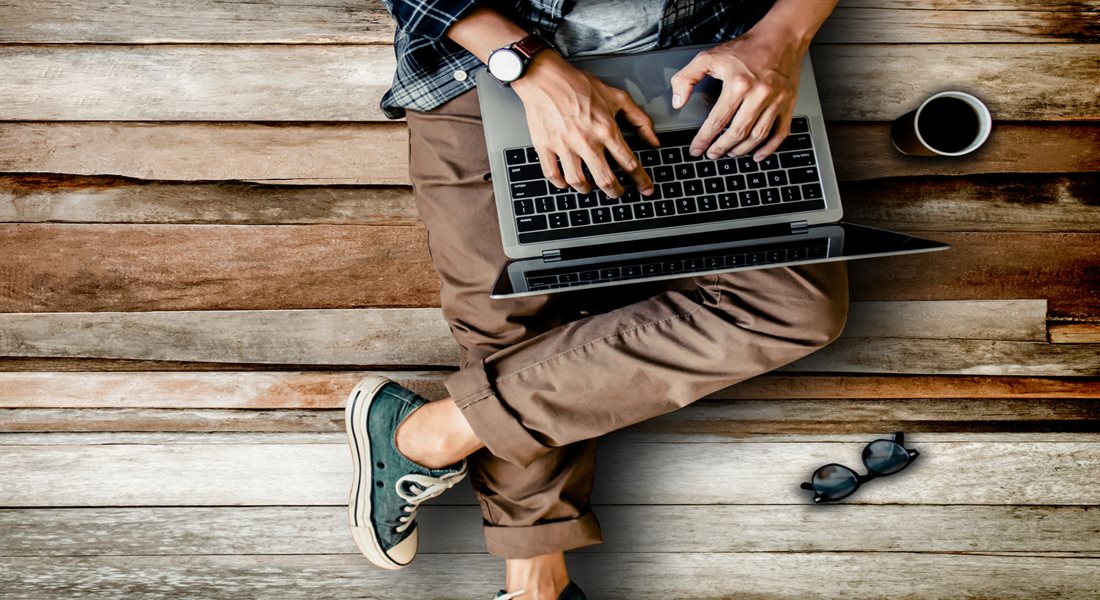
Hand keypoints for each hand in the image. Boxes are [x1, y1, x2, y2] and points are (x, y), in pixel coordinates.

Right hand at [512, 52, 659, 197]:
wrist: (545, 77)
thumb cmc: (578, 84)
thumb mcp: (617, 97)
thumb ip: (639, 119)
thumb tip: (654, 141)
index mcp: (605, 129)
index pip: (629, 163)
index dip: (641, 180)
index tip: (646, 188)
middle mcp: (586, 141)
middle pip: (605, 179)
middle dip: (615, 192)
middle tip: (618, 193)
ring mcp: (564, 146)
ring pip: (578, 181)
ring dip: (588, 189)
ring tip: (591, 187)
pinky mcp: (545, 147)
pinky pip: (553, 175)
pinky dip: (561, 183)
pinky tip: (567, 182)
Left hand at [670, 30, 807, 161]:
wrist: (780, 37)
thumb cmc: (746, 48)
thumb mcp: (709, 57)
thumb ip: (687, 78)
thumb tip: (677, 102)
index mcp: (738, 84)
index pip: (716, 121)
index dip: (704, 139)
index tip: (696, 149)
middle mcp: (759, 94)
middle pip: (737, 133)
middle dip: (721, 148)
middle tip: (712, 154)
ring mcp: (776, 100)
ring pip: (757, 136)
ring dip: (741, 150)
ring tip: (729, 153)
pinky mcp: (788, 103)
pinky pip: (780, 133)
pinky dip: (769, 148)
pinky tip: (757, 155)